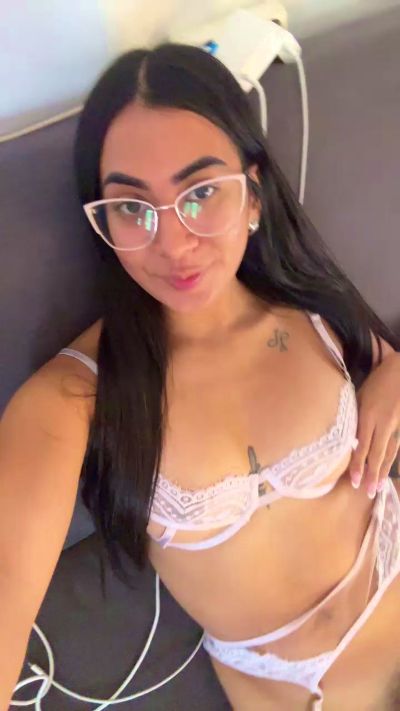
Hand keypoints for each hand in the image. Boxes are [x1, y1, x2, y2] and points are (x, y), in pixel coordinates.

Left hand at [349, 352, 399, 497]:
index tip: (353, 481)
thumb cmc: (377, 380)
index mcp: (367, 415)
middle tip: (367, 492)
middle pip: (377, 453)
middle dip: (371, 474)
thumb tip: (351, 437)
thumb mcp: (361, 395)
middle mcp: (382, 422)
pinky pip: (396, 444)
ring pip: (389, 452)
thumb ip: (356, 417)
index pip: (362, 446)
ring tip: (378, 486)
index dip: (358, 464)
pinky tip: (387, 468)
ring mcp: (396, 424)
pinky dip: (391, 457)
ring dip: (383, 470)